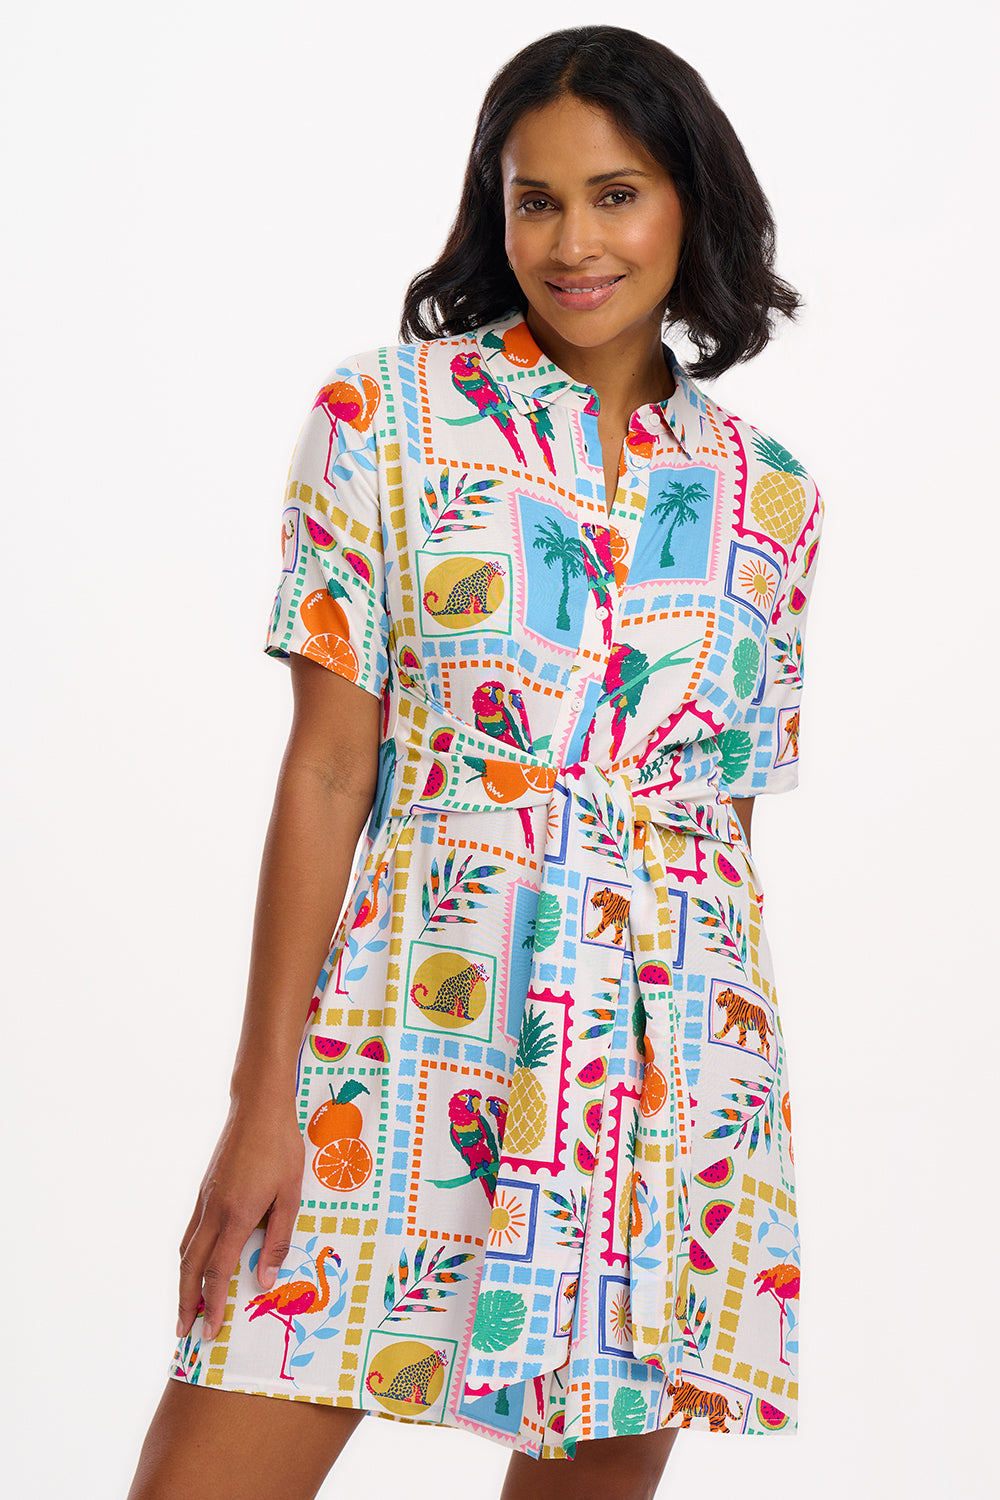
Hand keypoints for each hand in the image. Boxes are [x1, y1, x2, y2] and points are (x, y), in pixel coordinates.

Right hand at [177, 1095, 304, 1342]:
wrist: (259, 1108)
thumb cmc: (282, 1149)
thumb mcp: (290, 1194)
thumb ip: (278, 1239)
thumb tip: (265, 1281)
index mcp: (237, 1215)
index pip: (218, 1272)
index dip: (213, 1305)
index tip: (209, 1333)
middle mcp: (214, 1211)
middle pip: (190, 1267)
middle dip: (185, 1303)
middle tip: (183, 1333)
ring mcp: (205, 1200)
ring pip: (186, 1249)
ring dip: (183, 1282)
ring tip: (185, 1307)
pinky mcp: (205, 1190)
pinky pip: (191, 1232)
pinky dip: (188, 1257)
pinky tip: (195, 1265)